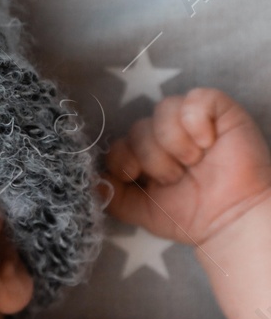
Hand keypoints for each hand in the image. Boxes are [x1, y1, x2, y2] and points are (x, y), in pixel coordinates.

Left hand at [103, 87, 270, 246]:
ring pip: (163, 109)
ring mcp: (193, 121)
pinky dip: (196, 122)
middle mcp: (167, 135)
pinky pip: (197, 98)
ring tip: (192, 162)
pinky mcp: (221, 111)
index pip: (118, 141)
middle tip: (175, 177)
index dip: (121, 156)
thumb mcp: (140, 210)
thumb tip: (88, 182)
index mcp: (146, 155)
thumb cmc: (191, 215)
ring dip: (173, 142)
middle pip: (139, 126)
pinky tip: (208, 143)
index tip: (135, 176)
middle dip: (152, 157)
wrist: (230, 220)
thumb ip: (112, 196)